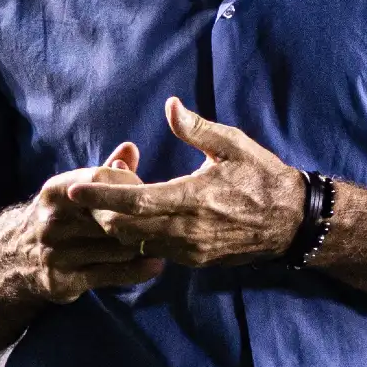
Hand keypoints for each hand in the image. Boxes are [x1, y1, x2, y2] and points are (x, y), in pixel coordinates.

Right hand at [0, 143, 162, 303]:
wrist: (13, 257)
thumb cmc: (60, 215)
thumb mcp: (74, 190)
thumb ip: (105, 171)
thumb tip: (131, 148)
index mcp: (56, 192)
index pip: (99, 180)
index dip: (130, 184)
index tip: (150, 191)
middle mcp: (52, 222)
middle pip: (111, 217)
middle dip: (142, 217)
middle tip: (171, 216)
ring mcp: (56, 254)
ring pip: (114, 247)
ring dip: (144, 243)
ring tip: (170, 239)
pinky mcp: (63, 282)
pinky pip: (109, 275)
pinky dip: (137, 270)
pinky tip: (157, 263)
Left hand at [66, 98, 304, 266]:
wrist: (291, 222)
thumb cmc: (262, 176)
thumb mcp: (233, 145)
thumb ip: (197, 128)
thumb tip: (170, 106)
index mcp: (193, 197)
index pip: (134, 201)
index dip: (101, 195)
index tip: (75, 189)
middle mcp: (187, 230)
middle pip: (125, 228)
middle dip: (102, 212)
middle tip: (93, 189)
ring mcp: (190, 250)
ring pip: (136, 243)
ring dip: (118, 226)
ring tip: (112, 202)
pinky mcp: (195, 261)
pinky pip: (154, 252)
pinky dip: (138, 237)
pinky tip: (137, 219)